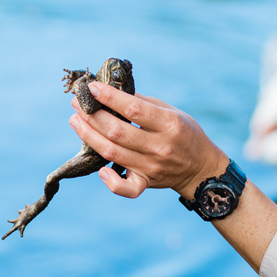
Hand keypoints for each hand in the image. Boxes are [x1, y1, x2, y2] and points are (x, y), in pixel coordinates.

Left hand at [68, 80, 229, 199]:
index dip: (109, 97)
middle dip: (92, 115)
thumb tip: (111, 92)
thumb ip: (143, 103)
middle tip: (77, 103)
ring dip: (89, 136)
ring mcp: (152, 168)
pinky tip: (99, 168)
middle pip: (117, 131)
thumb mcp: (171, 111)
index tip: (92, 87)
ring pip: (112, 153)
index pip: (133, 109)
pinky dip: (109, 181)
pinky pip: (125, 189)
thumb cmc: (183, 132)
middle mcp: (160, 147)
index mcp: (169, 124)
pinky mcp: (146, 184)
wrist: (200, 168)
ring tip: (76, 121)